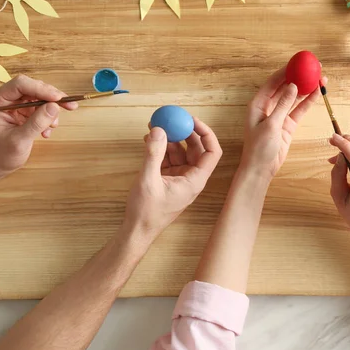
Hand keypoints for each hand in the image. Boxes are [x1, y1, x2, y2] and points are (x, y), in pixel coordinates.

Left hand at [0, 75, 77, 176]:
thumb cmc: (2, 153)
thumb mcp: (19, 140)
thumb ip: (36, 123)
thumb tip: (55, 107)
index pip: (20, 85)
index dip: (41, 89)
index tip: (59, 98)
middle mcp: (7, 99)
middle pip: (33, 87)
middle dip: (52, 97)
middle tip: (70, 106)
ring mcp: (16, 105)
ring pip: (40, 97)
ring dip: (52, 109)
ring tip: (53, 126)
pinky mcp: (25, 111)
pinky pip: (42, 107)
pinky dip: (49, 117)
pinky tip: (46, 131)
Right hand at [123, 118, 221, 243]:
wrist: (137, 231)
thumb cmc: (147, 212)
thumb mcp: (148, 180)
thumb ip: (153, 153)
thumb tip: (159, 130)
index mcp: (195, 180)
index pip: (212, 152)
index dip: (205, 133)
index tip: (190, 120)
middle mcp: (191, 178)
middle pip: (196, 149)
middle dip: (184, 132)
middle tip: (171, 118)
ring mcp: (180, 178)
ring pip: (180, 152)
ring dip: (169, 139)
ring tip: (154, 126)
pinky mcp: (168, 179)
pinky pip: (168, 159)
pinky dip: (160, 149)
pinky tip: (148, 139)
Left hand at [242, 67, 327, 179]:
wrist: (260, 169)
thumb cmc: (259, 148)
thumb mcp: (271, 125)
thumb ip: (282, 105)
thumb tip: (293, 86)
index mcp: (257, 104)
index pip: (272, 82)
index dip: (286, 71)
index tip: (299, 62)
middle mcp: (267, 107)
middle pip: (285, 87)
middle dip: (299, 77)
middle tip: (313, 68)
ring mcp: (278, 116)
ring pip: (294, 98)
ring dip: (306, 89)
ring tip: (321, 78)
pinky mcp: (287, 125)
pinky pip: (298, 110)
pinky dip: (307, 103)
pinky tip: (317, 93)